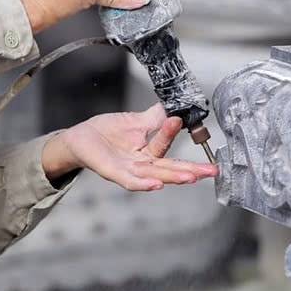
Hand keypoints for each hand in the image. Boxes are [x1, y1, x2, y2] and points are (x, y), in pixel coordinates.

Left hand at [42, 103, 218, 190]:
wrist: (79, 138)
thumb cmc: (105, 133)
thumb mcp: (135, 121)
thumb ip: (156, 117)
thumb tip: (175, 106)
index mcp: (148, 152)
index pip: (168, 147)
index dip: (176, 135)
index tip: (183, 121)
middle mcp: (141, 164)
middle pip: (170, 169)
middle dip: (192, 170)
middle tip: (212, 170)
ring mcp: (128, 170)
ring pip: (155, 176)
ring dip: (174, 177)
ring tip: (192, 177)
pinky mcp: (113, 173)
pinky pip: (130, 181)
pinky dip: (144, 184)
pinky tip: (157, 184)